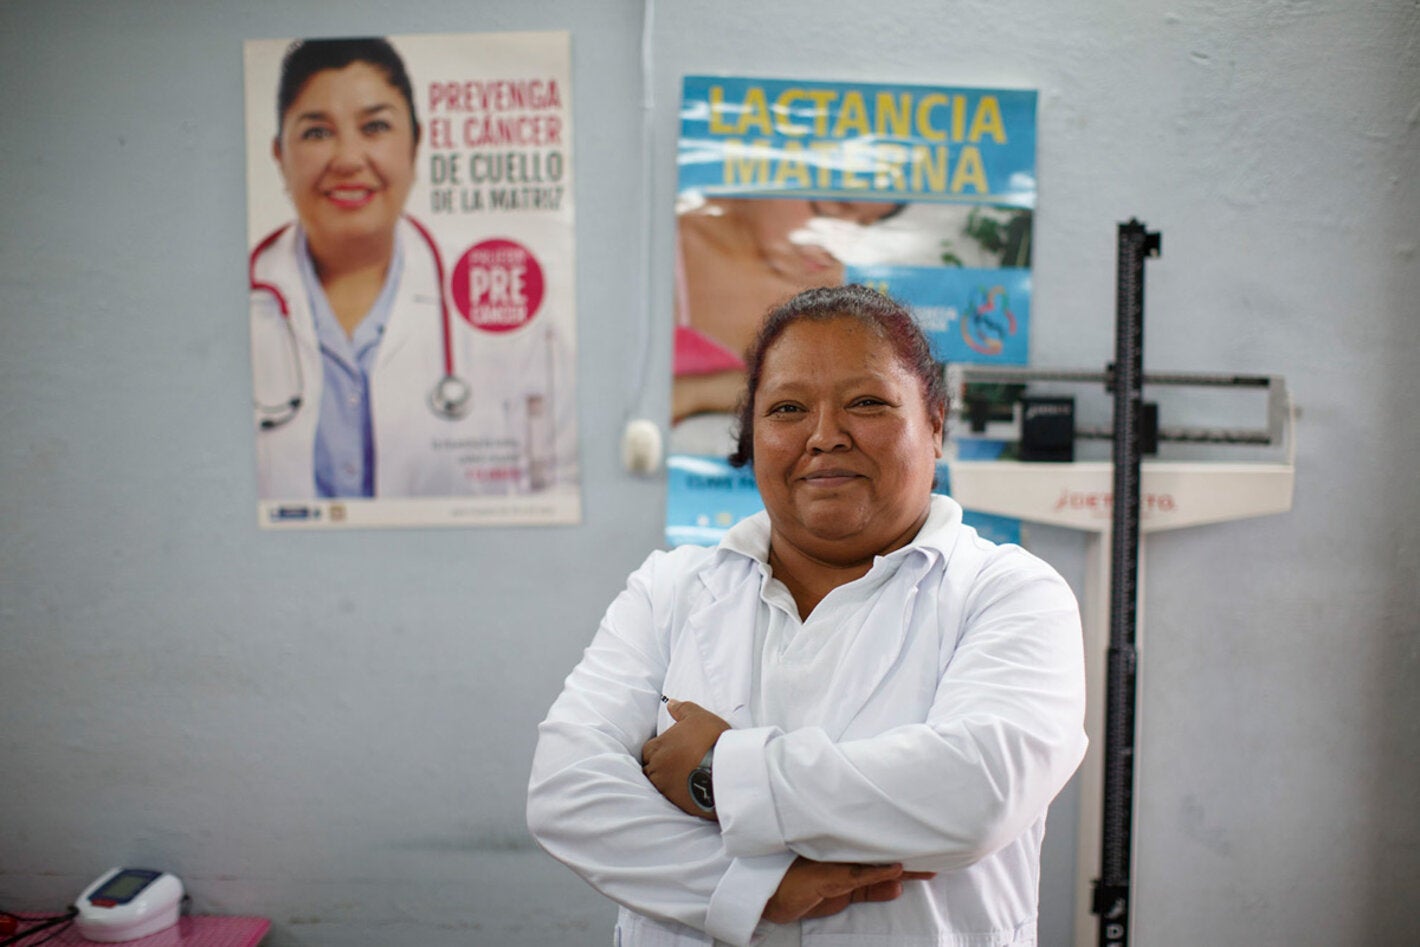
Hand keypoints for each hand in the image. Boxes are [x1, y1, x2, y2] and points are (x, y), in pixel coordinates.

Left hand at [640, 699, 729, 819]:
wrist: (725, 769)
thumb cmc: (710, 739)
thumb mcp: (698, 716)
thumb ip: (682, 709)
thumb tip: (671, 703)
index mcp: (658, 747)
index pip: (647, 750)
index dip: (658, 749)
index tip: (669, 749)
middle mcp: (657, 768)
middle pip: (650, 768)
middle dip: (659, 766)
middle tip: (675, 763)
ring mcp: (666, 788)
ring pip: (659, 785)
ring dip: (666, 781)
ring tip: (682, 777)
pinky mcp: (678, 803)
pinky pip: (672, 798)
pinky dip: (678, 793)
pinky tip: (689, 789)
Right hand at [762, 857, 936, 923]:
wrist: (770, 895)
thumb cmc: (803, 888)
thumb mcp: (843, 893)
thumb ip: (870, 888)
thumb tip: (898, 886)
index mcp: (848, 856)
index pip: (881, 851)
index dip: (905, 847)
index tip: (929, 844)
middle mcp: (844, 856)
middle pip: (882, 852)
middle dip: (909, 851)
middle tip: (939, 847)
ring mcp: (835, 863)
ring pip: (873, 860)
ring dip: (900, 862)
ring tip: (926, 859)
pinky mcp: (828, 877)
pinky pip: (857, 875)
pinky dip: (877, 874)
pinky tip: (895, 870)